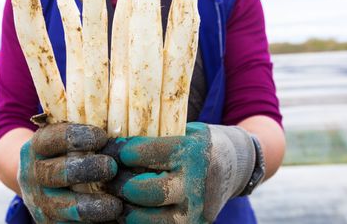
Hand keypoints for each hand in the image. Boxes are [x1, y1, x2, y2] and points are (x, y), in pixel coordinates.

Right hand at [18, 123, 122, 222]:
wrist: (42, 182)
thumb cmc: (68, 153)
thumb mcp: (69, 139)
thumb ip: (87, 138)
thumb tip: (121, 135)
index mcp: (38, 146)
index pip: (52, 139)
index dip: (76, 137)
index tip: (102, 137)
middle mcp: (33, 173)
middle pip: (55, 172)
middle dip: (85, 170)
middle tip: (111, 167)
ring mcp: (38, 201)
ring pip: (60, 206)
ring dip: (90, 206)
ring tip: (115, 205)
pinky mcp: (47, 223)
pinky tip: (110, 220)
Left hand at [102, 122, 262, 222]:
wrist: (235, 166)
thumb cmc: (200, 144)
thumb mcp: (185, 131)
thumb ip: (156, 138)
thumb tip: (112, 144)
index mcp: (192, 152)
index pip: (147, 154)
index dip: (124, 153)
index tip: (115, 152)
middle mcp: (196, 183)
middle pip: (147, 192)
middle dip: (122, 185)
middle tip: (112, 180)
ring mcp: (196, 210)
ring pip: (149, 221)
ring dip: (126, 211)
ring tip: (118, 200)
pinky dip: (139, 222)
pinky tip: (130, 212)